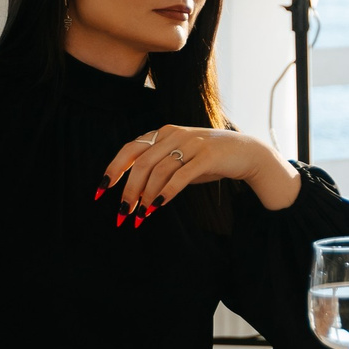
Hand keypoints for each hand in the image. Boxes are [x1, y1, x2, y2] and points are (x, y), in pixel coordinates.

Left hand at [101, 126, 299, 225]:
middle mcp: (175, 135)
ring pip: (159, 171)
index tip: (101, 190)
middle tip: (123, 213)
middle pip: (142, 163)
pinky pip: (181, 176)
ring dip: (147, 196)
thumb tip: (135, 192)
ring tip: (141, 215)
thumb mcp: (180, 159)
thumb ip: (159, 167)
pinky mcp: (208, 156)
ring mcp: (192, 143)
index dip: (113, 169)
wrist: (247, 153)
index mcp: (164, 133)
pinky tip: (158, 206)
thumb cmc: (210, 159)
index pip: (130, 149)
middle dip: (129, 190)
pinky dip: (166, 193)